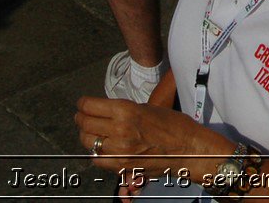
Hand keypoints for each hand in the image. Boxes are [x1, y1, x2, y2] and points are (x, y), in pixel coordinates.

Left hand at [75, 95, 229, 179]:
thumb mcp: (146, 108)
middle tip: (81, 116)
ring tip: (90, 132)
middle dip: (80, 119)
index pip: (90, 106)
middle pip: (85, 124)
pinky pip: (97, 159)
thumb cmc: (172, 125)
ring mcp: (120, 150)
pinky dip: (96, 153)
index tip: (81, 104)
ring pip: (88, 142)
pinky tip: (102, 148)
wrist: (188, 148)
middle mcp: (120, 129)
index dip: (82, 104)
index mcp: (126, 110)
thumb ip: (123, 111)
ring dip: (86, 136)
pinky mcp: (122, 165)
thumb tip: (103, 111)